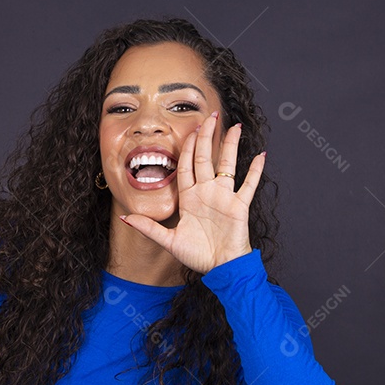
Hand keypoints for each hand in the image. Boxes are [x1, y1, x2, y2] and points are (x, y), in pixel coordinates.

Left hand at [120, 113, 264, 273]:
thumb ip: (148, 228)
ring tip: (235, 126)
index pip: (187, 166)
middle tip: (210, 117)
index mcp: (190, 198)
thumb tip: (124, 217)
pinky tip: (260, 155)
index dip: (187, 147)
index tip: (190, 130)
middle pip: (205, 158)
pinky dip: (255, 170)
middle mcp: (207, 192)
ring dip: (231, 146)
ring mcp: (224, 197)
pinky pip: (248, 184)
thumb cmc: (196, 255)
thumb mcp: (168, 240)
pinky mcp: (239, 205)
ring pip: (228, 165)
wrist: (220, 268)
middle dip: (206, 137)